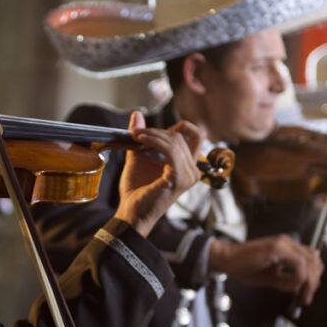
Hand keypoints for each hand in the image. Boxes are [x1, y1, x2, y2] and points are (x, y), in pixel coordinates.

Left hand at [115, 111, 204, 236]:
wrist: (131, 212)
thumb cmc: (137, 190)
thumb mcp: (139, 156)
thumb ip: (141, 136)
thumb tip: (137, 114)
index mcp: (188, 166)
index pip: (195, 135)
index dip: (177, 127)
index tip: (154, 132)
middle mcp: (193, 171)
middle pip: (182, 136)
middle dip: (157, 131)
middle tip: (136, 133)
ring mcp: (189, 176)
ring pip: (175, 141)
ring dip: (153, 135)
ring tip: (135, 137)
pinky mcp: (179, 178)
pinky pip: (170, 150)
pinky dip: (154, 141)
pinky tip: (141, 141)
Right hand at [209, 235, 323, 304]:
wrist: (227, 260)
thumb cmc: (245, 268)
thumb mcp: (270, 277)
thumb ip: (286, 280)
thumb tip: (300, 289)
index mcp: (287, 247)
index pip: (312, 259)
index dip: (314, 276)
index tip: (307, 292)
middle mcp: (288, 242)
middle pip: (314, 261)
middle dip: (314, 282)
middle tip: (306, 298)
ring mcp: (283, 244)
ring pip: (309, 263)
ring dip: (309, 282)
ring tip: (301, 297)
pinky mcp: (277, 249)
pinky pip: (298, 265)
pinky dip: (299, 278)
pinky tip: (291, 288)